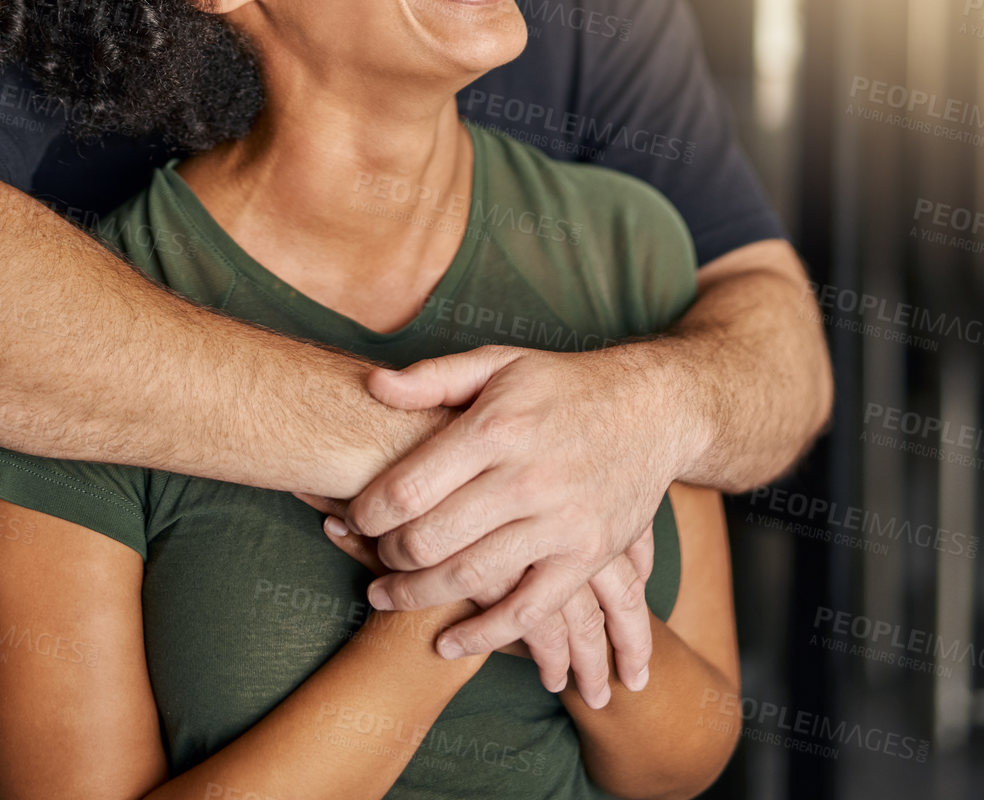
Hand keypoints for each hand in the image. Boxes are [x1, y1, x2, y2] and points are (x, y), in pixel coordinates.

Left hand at [341, 344, 680, 692]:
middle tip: (369, 555)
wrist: (653, 409)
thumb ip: (433, 378)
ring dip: (417, 597)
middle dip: (388, 555)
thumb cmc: (562, 385)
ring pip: (472, 577)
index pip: (410, 486)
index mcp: (495, 428)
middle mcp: (526, 477)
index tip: (352, 517)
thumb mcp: (498, 363)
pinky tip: (447, 641)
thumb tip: (372, 385)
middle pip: (433, 537)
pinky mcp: (587, 556)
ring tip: (385, 596)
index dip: (369, 511)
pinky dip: (483, 635)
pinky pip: (528, 611)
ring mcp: (561, 522)